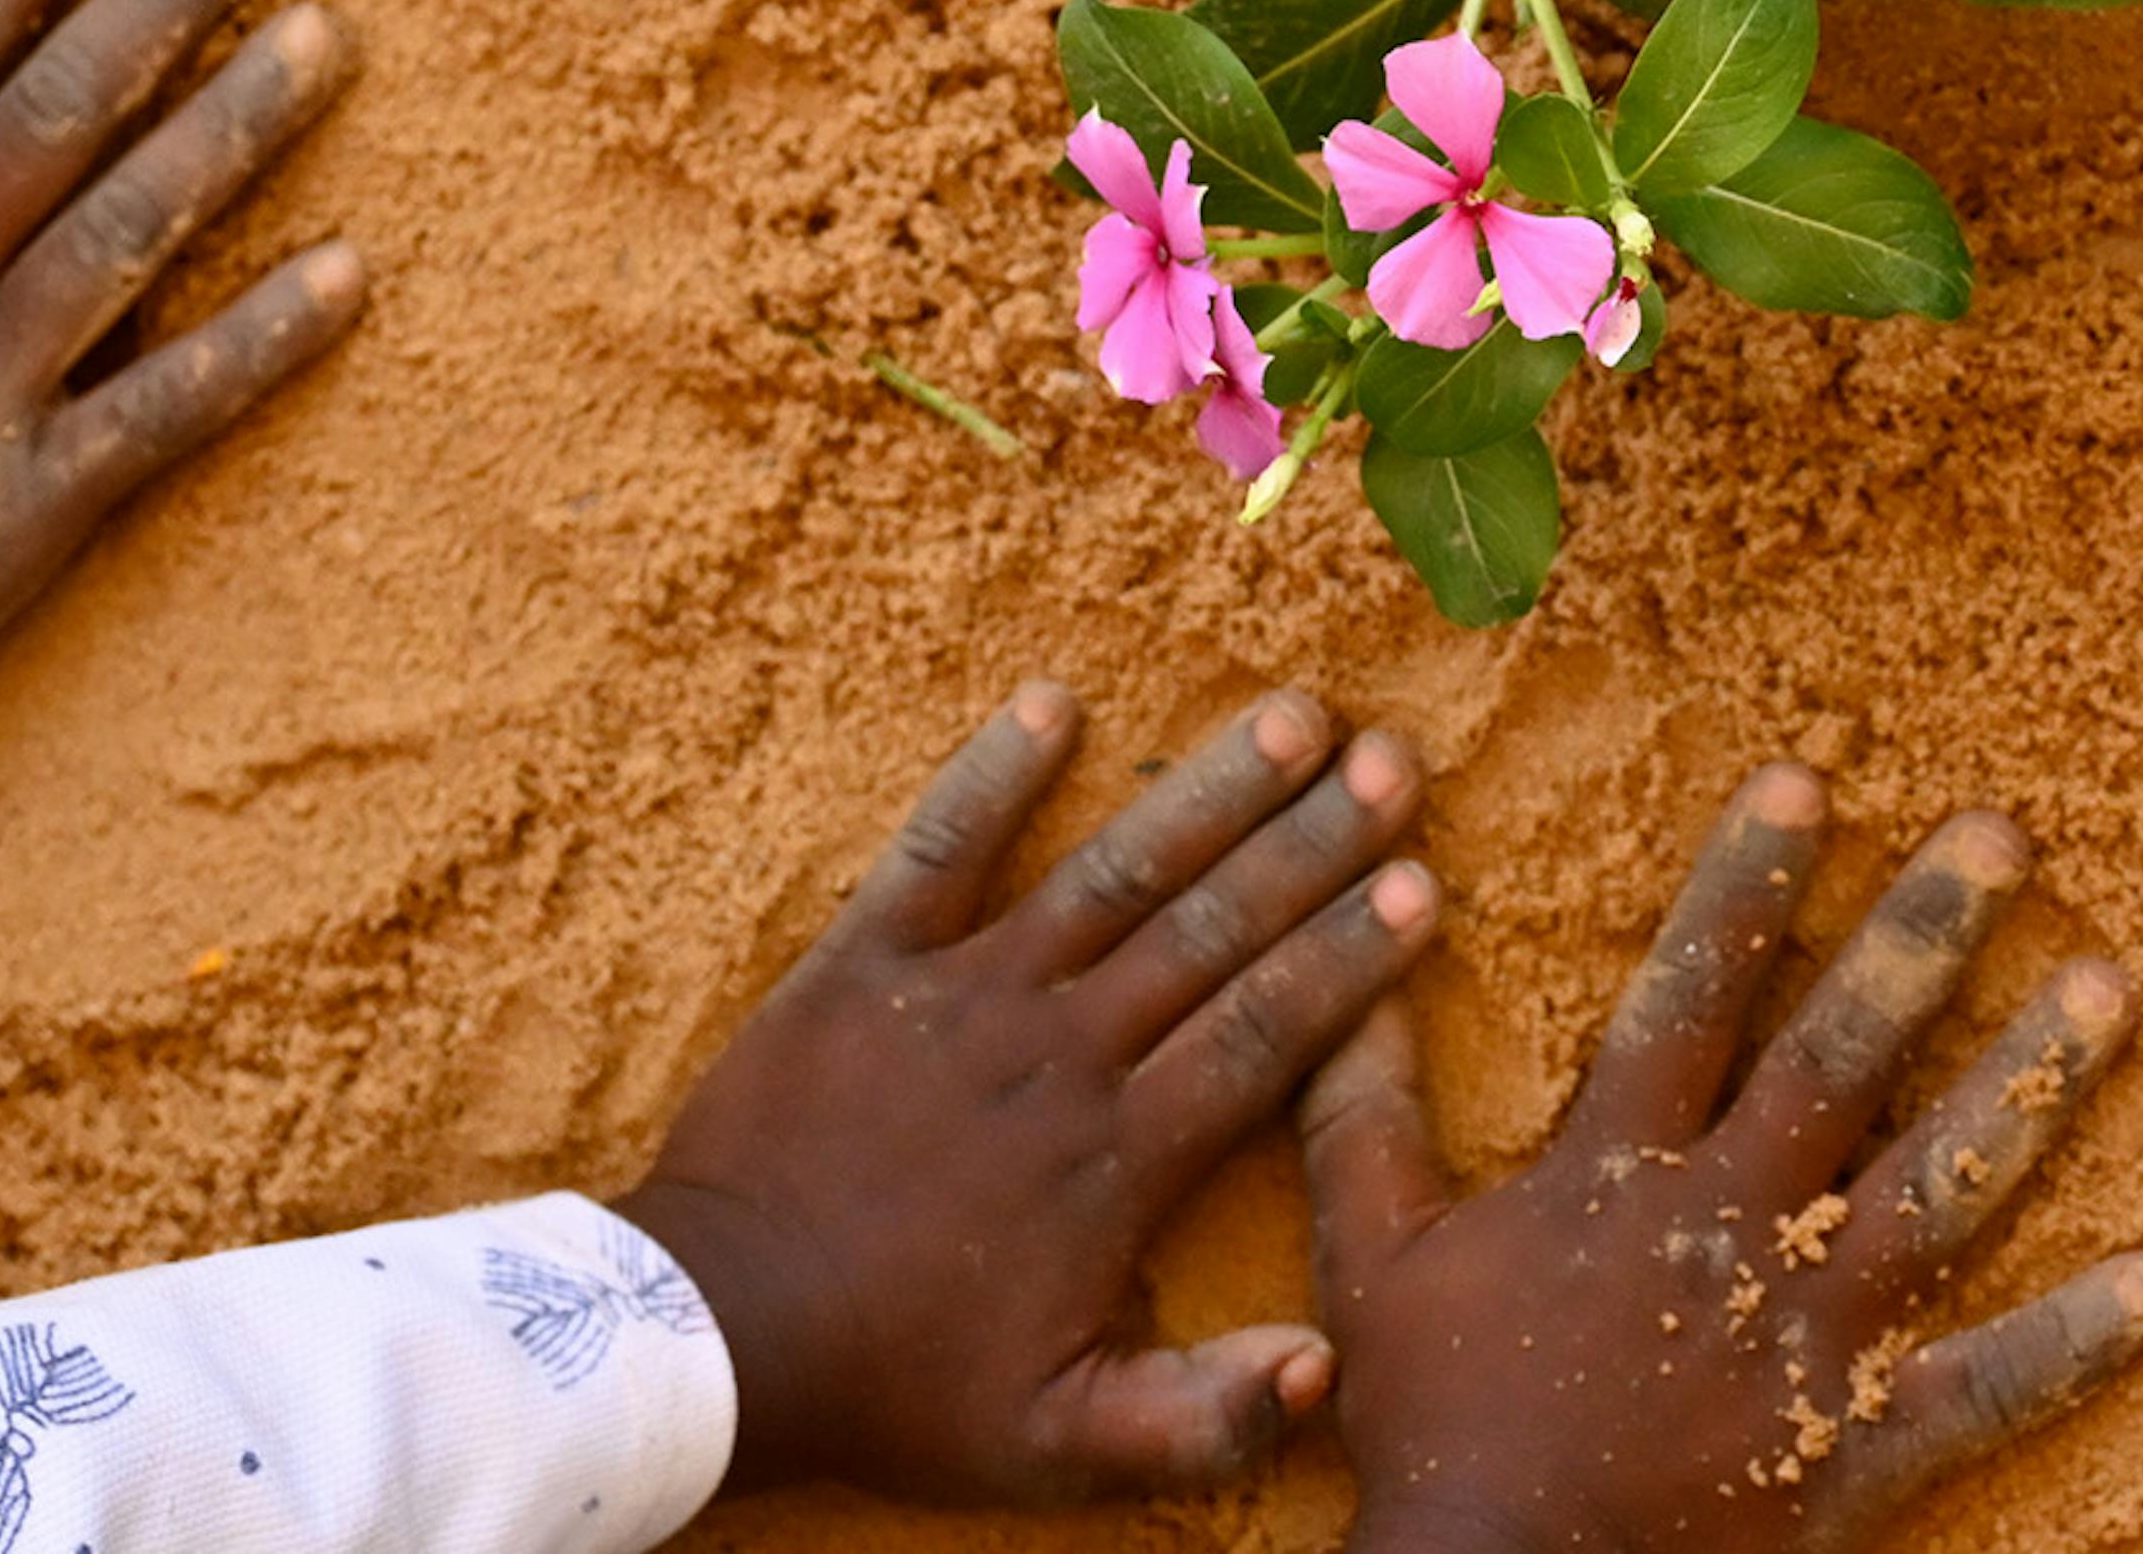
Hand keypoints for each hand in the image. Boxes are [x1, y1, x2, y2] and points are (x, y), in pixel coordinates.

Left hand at [622, 681, 1447, 1500]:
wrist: (717, 1336)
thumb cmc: (897, 1389)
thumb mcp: (1058, 1444)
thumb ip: (1202, 1416)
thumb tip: (1328, 1367)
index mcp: (1116, 1155)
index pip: (1263, 1030)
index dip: (1349, 955)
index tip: (1424, 882)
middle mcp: (1056, 1052)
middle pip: (1212, 927)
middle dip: (1315, 841)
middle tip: (1398, 758)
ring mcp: (961, 996)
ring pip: (1108, 873)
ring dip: (1205, 790)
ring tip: (1291, 714)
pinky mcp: (863, 965)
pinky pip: (937, 850)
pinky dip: (992, 773)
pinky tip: (1051, 698)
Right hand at [1305, 768, 2142, 1549]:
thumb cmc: (1431, 1426)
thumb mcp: (1369, 1256)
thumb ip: (1363, 1116)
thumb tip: (1349, 981)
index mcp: (1617, 1171)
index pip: (1690, 991)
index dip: (1745, 883)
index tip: (1807, 780)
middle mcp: (1729, 1226)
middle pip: (1841, 1054)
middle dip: (1921, 935)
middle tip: (2002, 835)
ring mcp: (1808, 1332)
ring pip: (1939, 1185)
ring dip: (2029, 1084)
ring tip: (2108, 987)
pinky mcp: (1858, 1442)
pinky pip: (1988, 1384)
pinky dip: (2078, 1337)